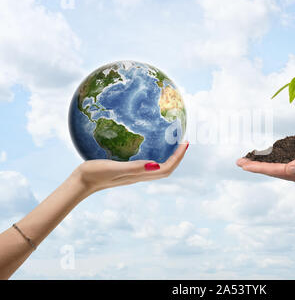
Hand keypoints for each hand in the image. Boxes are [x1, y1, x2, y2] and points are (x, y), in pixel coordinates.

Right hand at [74, 141, 188, 195]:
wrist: (79, 183)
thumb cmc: (94, 174)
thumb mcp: (114, 167)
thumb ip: (134, 167)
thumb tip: (156, 165)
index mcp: (139, 175)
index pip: (166, 168)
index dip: (178, 157)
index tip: (185, 143)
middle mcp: (139, 176)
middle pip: (165, 170)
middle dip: (177, 157)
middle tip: (183, 141)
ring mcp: (133, 175)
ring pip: (158, 169)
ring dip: (169, 157)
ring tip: (173, 144)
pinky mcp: (126, 171)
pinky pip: (148, 165)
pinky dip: (156, 157)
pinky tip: (151, 147)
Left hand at [236, 147, 294, 186]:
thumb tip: (288, 169)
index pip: (275, 171)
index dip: (258, 167)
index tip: (243, 164)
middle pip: (273, 171)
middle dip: (256, 166)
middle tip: (239, 161)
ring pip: (278, 168)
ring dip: (264, 164)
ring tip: (250, 159)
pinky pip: (288, 163)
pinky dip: (276, 160)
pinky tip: (272, 157)